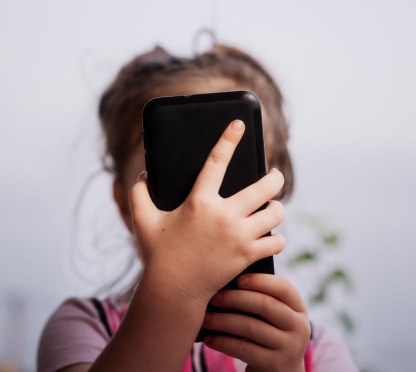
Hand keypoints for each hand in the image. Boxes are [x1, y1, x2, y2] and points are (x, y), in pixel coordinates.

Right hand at [129, 120, 285, 304]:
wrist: (174, 291)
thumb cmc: (158, 255)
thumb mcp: (143, 221)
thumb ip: (139, 194)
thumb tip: (143, 174)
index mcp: (199, 202)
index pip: (217, 161)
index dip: (229, 139)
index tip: (239, 124)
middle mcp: (223, 215)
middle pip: (264, 186)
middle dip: (274, 178)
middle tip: (274, 176)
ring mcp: (239, 236)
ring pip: (275, 213)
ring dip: (276, 208)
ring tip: (272, 207)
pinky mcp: (248, 255)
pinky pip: (276, 241)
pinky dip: (276, 238)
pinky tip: (270, 235)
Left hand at [202, 274, 310, 371]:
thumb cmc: (270, 337)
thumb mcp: (274, 319)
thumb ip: (262, 302)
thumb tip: (227, 286)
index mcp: (299, 309)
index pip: (284, 288)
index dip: (260, 280)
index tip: (237, 279)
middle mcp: (300, 327)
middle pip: (265, 305)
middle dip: (236, 299)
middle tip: (214, 298)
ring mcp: (290, 347)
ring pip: (251, 327)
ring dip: (224, 321)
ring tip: (206, 319)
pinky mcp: (274, 364)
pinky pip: (244, 349)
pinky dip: (223, 342)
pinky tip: (209, 339)